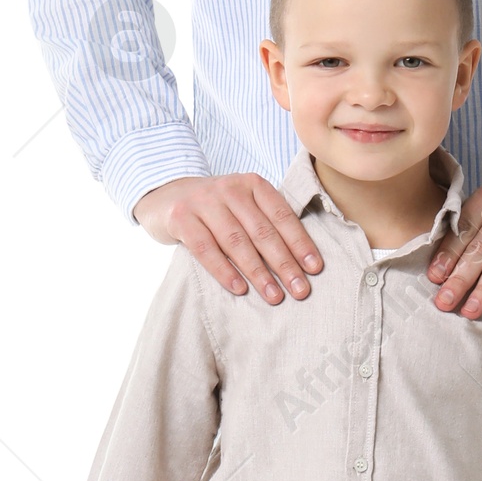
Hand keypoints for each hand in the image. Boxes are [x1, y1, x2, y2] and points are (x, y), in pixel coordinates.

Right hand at [134, 172, 324, 306]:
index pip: (282, 216)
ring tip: (274, 296)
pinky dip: (224, 270)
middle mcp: (230, 189)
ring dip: (258, 272)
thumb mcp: (242, 206)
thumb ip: (265, 223)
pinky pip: (206, 249)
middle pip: (262, 231)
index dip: (300, 243)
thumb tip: (300, 263)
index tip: (315, 269)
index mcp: (253, 184)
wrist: (166, 196)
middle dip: (284, 263)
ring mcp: (204, 201)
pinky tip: (239, 289)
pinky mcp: (181, 217)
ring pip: (236, 241)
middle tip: (300, 290)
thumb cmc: (215, 209)